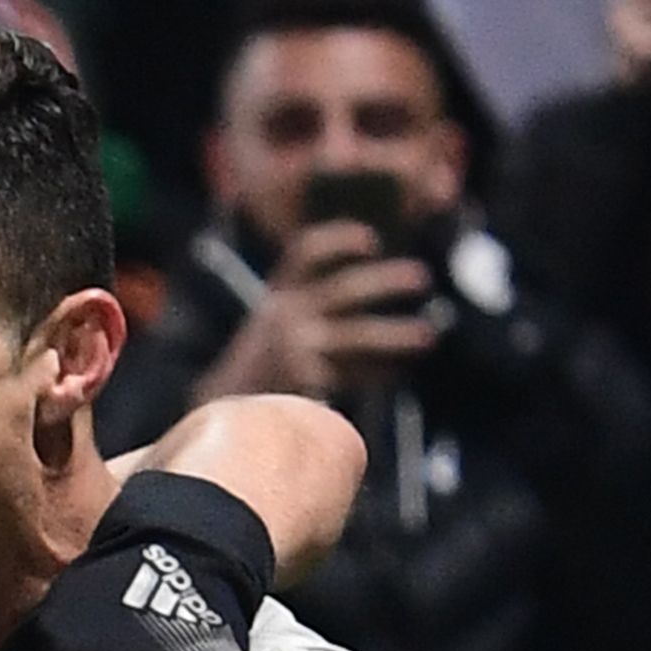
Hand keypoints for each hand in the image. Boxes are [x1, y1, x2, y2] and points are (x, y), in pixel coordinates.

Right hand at [194, 221, 438, 402]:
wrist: (221, 411)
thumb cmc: (263, 365)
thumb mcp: (275, 323)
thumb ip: (313, 305)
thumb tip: (382, 286)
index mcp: (279, 295)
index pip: (306, 252)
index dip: (341, 240)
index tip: (373, 241)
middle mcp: (285, 315)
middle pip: (345, 289)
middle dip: (388, 281)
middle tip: (422, 278)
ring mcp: (296, 350)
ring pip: (358, 336)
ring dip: (398, 334)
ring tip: (428, 335)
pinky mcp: (306, 383)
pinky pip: (357, 374)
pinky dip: (382, 373)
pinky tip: (398, 373)